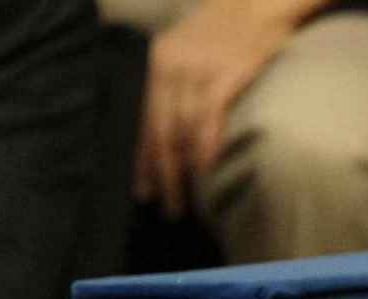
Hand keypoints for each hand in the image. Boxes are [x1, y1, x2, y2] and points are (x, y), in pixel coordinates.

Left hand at [134, 0, 330, 217]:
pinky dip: (205, 150)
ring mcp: (196, 72)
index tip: (139, 188)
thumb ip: (173, 80)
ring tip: (181, 200)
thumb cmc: (228, 26)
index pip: (140, 118)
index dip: (139, 157)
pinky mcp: (224, 76)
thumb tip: (168, 123)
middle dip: (157, 173)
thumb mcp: (186, 47)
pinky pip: (208, 121)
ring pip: (180, 132)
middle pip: (157, 131)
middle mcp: (169, 68)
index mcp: (156, 62)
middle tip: (161, 204)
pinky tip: (203, 172)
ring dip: (179, 171)